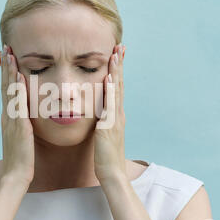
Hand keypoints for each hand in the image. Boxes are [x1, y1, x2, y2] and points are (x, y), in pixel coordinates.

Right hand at [0, 44, 34, 185]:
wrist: (17, 175)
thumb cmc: (21, 157)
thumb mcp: (20, 136)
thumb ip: (20, 123)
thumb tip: (23, 114)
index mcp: (8, 117)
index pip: (6, 90)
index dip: (5, 73)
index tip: (4, 57)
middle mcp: (7, 115)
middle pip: (5, 86)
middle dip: (4, 66)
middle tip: (4, 47)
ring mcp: (12, 120)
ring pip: (9, 91)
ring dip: (9, 72)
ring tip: (9, 54)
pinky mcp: (19, 126)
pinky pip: (18, 105)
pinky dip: (18, 90)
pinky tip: (19, 77)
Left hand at [93, 43, 126, 181]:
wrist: (111, 173)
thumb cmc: (105, 156)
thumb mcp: (103, 135)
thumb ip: (103, 122)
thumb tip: (99, 114)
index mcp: (115, 115)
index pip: (117, 88)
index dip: (117, 71)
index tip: (116, 55)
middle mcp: (118, 114)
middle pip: (120, 84)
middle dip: (119, 64)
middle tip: (120, 46)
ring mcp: (115, 119)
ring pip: (117, 90)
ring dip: (117, 71)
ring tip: (116, 53)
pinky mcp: (109, 126)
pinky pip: (110, 104)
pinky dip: (111, 90)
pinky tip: (109, 77)